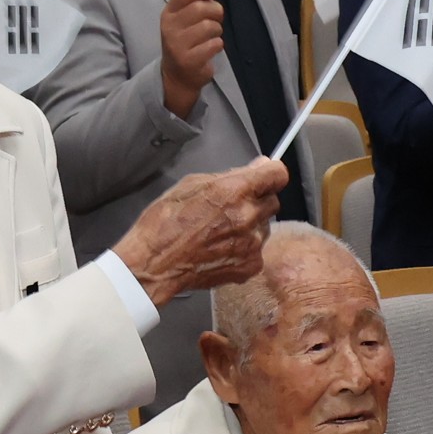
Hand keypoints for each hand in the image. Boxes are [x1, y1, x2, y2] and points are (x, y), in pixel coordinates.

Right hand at [115, 160, 283, 307]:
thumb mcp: (192, 184)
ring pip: (264, 227)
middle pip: (272, 201)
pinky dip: (244, 249)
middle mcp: (248, 216)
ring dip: (250, 226)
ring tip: (220, 232)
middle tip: (231, 208)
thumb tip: (257, 167)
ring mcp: (252, 243)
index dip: (270, 173)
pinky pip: (257, 250)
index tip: (263, 176)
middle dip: (257, 201)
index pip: (277, 174)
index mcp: (235, 190)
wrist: (155, 263)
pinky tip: (221, 249)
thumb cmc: (165, 223)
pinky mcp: (250, 265)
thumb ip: (230, 176)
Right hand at [155, 0, 227, 115]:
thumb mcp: (182, 20)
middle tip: (216, 19)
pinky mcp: (190, 60)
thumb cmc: (184, 42)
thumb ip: (195, 3)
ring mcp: (178, 45)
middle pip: (200, 8)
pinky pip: (214, 44)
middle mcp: (170, 28)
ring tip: (211, 36)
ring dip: (217, 30)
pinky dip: (217, 45)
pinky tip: (210, 48)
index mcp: (168, 14)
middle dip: (215, 11)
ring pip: (209, 26)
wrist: (177, 76)